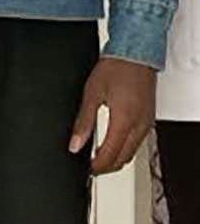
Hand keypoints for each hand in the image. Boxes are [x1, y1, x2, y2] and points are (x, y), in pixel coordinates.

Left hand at [69, 58, 155, 175]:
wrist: (136, 53)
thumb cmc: (115, 68)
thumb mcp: (92, 94)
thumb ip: (83, 122)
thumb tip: (75, 144)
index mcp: (123, 121)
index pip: (110, 155)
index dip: (97, 167)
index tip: (87, 169)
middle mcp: (138, 125)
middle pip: (123, 159)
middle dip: (107, 167)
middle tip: (92, 167)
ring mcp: (146, 123)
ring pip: (132, 153)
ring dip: (117, 159)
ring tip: (100, 158)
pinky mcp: (149, 118)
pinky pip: (138, 142)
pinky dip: (126, 149)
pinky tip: (115, 144)